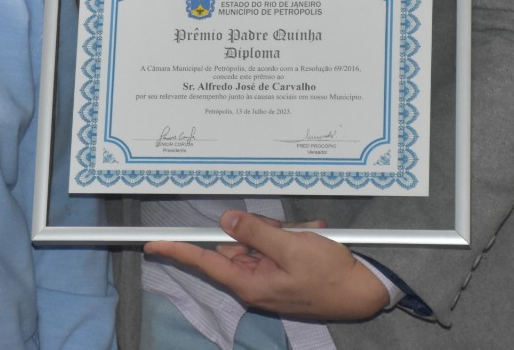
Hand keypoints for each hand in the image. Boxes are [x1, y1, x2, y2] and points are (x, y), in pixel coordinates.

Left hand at [144, 210, 389, 320]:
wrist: (361, 291)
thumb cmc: (328, 274)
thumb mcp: (291, 247)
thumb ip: (256, 233)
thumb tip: (225, 222)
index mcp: (249, 282)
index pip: (205, 261)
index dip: (177, 250)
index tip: (152, 245)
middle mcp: (253, 281)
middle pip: (236, 243)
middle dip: (258, 229)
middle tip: (288, 230)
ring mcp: (267, 277)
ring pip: (257, 240)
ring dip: (279, 232)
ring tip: (305, 236)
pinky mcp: (280, 272)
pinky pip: (274, 246)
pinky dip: (290, 238)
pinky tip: (310, 238)